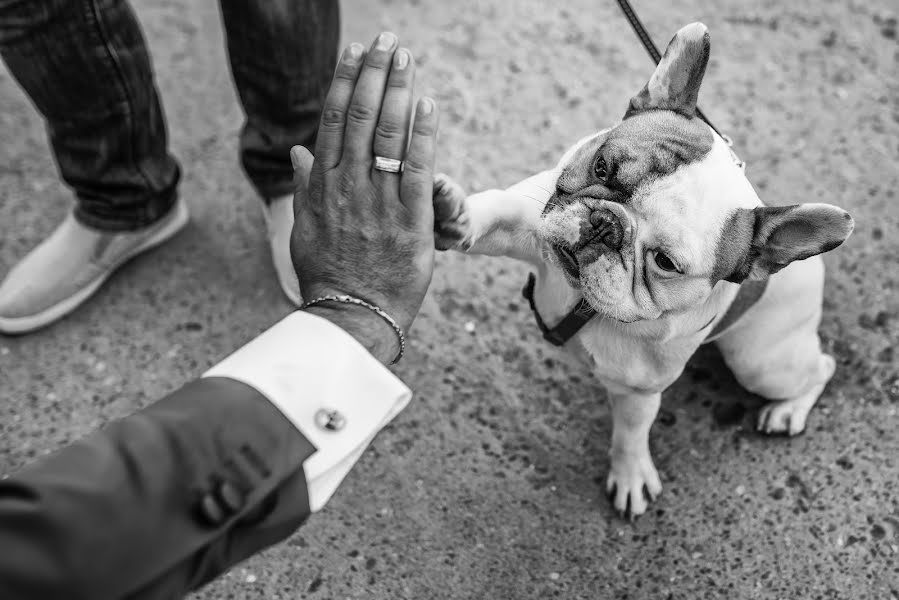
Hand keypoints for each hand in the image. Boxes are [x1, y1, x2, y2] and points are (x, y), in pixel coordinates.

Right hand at [290, 32, 438, 363]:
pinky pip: (418, 169)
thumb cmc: (328, 275)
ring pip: (387, 135)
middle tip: (387, 40)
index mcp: (322, 187)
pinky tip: (427, 103)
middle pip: (359, 117)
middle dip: (373, 73)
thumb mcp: (305, 230)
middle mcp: (348, 187)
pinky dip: (422, 134)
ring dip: (396, 90)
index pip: (331, 121)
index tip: (353, 52)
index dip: (343, 82)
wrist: (352, 317)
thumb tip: (300, 153)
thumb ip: (304, 188)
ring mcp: (380, 202)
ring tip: (405, 56)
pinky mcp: (411, 221)